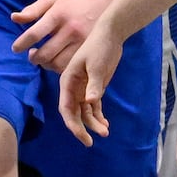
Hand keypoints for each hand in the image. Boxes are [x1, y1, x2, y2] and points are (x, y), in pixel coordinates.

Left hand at [10, 0, 113, 71]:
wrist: (106, 0)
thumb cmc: (73, 1)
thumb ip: (33, 9)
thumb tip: (14, 18)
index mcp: (58, 14)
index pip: (35, 33)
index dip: (22, 44)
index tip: (15, 48)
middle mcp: (70, 29)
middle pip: (46, 53)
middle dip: (34, 58)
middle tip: (31, 55)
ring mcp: (81, 41)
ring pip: (58, 64)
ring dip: (47, 65)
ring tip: (44, 59)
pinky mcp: (90, 50)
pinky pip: (72, 67)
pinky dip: (60, 68)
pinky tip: (57, 60)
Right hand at [57, 24, 123, 144]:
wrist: (110, 34)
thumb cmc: (99, 46)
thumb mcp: (97, 65)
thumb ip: (94, 84)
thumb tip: (90, 102)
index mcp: (68, 81)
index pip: (66, 108)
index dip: (72, 124)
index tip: (83, 136)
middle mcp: (73, 87)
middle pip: (73, 113)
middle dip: (81, 128)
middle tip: (90, 142)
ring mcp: (83, 88)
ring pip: (85, 112)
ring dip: (93, 123)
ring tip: (105, 132)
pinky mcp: (95, 88)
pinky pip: (94, 107)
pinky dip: (99, 116)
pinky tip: (106, 125)